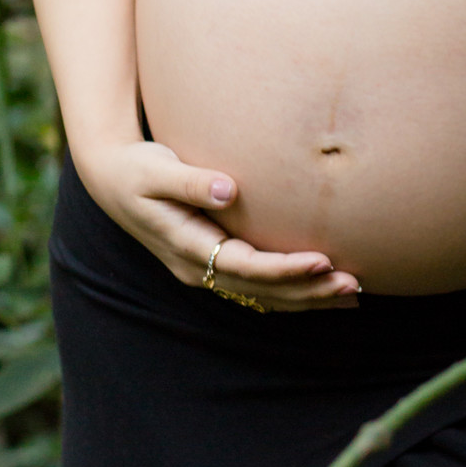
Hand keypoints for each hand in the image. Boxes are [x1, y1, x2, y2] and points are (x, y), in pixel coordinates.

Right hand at [75, 139, 360, 310]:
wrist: (111, 179)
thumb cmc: (136, 169)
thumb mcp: (157, 170)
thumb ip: (192, 181)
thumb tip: (230, 190)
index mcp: (186, 247)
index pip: (245, 266)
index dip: (284, 268)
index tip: (322, 261)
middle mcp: (197, 268)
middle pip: (261, 290)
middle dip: (308, 291)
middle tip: (354, 287)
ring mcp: (205, 270)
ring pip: (263, 295)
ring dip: (306, 297)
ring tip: (352, 294)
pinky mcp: (213, 262)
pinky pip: (257, 286)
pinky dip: (291, 290)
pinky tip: (321, 289)